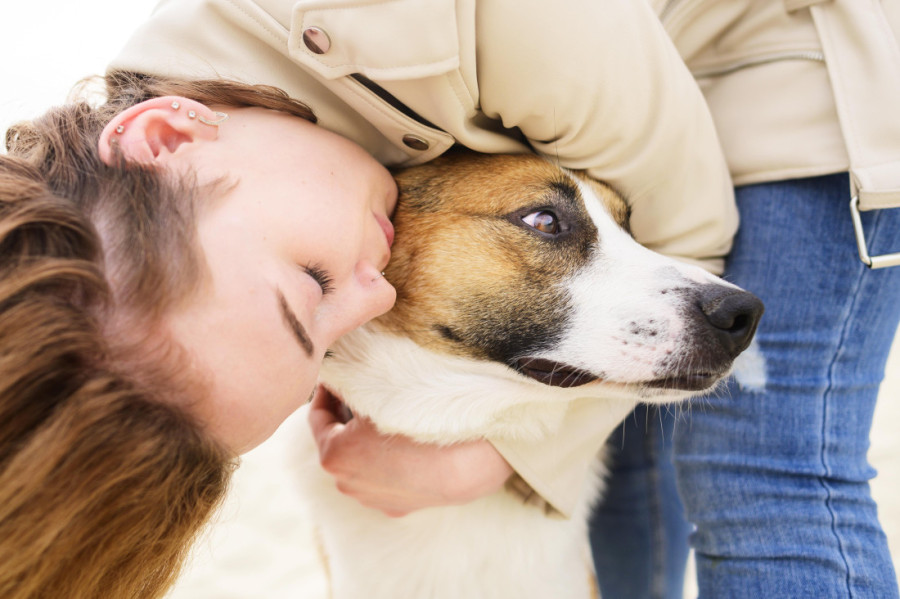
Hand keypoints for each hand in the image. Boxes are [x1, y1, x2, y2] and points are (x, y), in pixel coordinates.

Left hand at [308, 385, 512, 516]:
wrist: (470, 456)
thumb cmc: (422, 418)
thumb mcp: (378, 390)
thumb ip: (348, 386)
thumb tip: (337, 378)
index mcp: (333, 455)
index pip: (317, 417)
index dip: (326, 392)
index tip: (337, 377)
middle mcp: (347, 484)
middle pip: (339, 442)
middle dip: (346, 418)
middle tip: (360, 392)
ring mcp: (373, 500)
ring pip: (361, 464)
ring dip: (366, 443)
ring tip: (386, 418)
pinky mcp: (399, 508)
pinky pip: (385, 480)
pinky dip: (388, 462)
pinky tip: (405, 444)